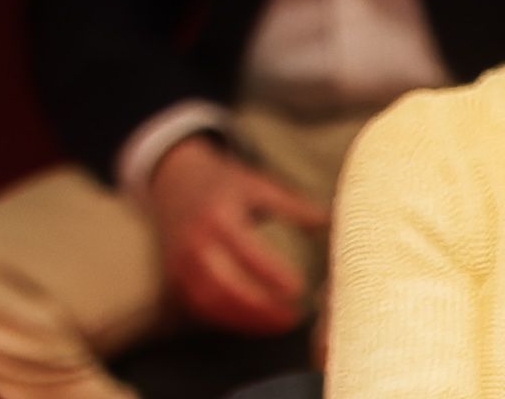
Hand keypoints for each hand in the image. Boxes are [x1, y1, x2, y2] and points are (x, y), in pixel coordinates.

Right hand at [146, 135, 328, 335]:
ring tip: (279, 323)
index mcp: (217, 216)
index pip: (245, 250)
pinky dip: (227, 318)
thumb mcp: (256, 184)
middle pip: (225, 284)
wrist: (173, 180)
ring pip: (211, 301)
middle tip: (293, 316)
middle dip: (261, 307)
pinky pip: (200, 306)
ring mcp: (180, 261)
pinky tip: (254, 322)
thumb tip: (331, 223)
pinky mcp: (175, 275)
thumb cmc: (223, 183)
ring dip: (246, 319)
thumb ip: (292, 205)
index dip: (272, 273)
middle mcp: (194, 241)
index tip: (299, 289)